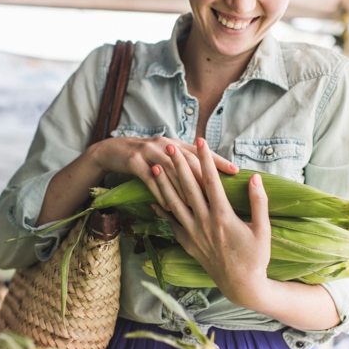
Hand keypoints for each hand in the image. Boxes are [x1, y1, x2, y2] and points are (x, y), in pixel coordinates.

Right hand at [89, 136, 237, 208]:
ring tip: (198, 205)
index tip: (236, 170)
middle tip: (219, 193)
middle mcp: (165, 144)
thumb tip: (208, 175)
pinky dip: (161, 193)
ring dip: (183, 188)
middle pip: (188, 160)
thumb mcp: (165, 153)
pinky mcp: (134, 162)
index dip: (218, 160)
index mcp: (175, 143)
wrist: (113, 150)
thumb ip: (183, 161)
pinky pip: (150, 179)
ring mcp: (149, 152)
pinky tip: (170, 205)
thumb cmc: (144, 157)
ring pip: (171, 171)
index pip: (201, 152)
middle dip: (205, 176)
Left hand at [150, 138, 270, 308]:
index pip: (212, 181)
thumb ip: (259, 201)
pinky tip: (153, 199)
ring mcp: (193, 233)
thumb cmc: (256, 257)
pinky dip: (161, 210)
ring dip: (164, 184)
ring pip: (175, 203)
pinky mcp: (187, 243)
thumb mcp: (263, 229)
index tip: (200, 142)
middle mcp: (205, 222)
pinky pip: (171, 223)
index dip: (205, 160)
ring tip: (156, 166)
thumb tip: (255, 177)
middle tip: (171, 147)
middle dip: (179, 165)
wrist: (241, 285)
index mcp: (224, 216)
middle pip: (188, 188)